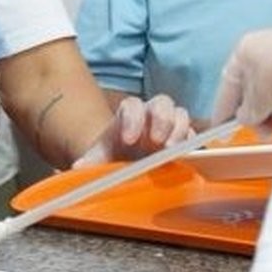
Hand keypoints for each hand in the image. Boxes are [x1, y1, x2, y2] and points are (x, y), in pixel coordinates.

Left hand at [72, 94, 193, 166]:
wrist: (126, 166)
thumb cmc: (113, 158)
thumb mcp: (99, 161)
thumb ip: (90, 162)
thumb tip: (79, 168)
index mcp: (128, 115)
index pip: (131, 106)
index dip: (132, 119)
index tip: (127, 140)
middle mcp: (151, 115)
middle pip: (161, 103)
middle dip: (161, 119)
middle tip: (157, 141)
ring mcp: (170, 126)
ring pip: (180, 114)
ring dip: (179, 130)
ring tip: (172, 151)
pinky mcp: (184, 140)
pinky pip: (193, 134)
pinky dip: (191, 143)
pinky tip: (186, 157)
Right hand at [211, 14, 271, 128]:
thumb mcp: (259, 97)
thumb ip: (248, 111)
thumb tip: (245, 118)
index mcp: (245, 51)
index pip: (228, 85)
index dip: (224, 110)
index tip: (221, 131)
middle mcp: (266, 52)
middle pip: (256, 94)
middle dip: (262, 115)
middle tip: (267, 132)